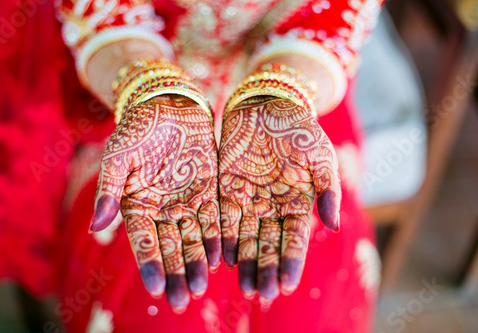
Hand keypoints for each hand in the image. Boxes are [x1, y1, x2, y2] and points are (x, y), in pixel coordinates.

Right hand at [89, 95, 220, 310]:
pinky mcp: (209, 190)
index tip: (155, 287)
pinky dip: (216, 238)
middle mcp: (163, 209)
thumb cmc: (137, 128)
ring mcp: (187, 201)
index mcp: (137, 205)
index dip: (149, 264)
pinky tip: (219, 258)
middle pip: (169, 248)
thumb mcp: (118, 156)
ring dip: (196, 263)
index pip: (143, 241)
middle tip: (180, 300)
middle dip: (174, 274)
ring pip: (192, 238)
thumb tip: (95, 227)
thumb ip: (108, 190)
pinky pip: (214, 219)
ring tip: (199, 287)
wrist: (168, 105)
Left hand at [219, 96, 340, 302]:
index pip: (295, 240)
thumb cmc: (299, 129)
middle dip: (265, 270)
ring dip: (244, 262)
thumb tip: (333, 226)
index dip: (290, 262)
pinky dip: (224, 238)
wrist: (269, 104)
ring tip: (243, 287)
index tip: (285, 285)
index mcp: (299, 203)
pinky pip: (225, 218)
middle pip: (269, 245)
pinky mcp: (227, 189)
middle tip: (260, 295)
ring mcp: (250, 200)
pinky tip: (222, 258)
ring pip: (246, 238)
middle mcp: (274, 208)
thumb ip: (328, 191)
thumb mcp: (321, 156)